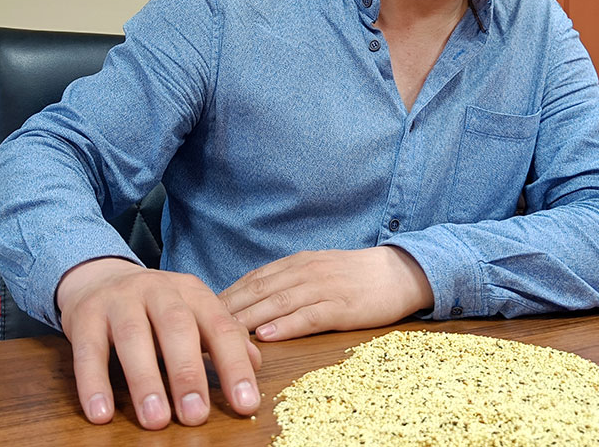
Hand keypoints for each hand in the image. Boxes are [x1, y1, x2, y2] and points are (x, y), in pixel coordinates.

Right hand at [56, 258, 261, 429]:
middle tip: (195, 415)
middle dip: (188, 372)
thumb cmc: (155, 307)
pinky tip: (101, 413)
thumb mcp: (193, 314)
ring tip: (156, 419)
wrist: (100, 278)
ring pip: (133, 336)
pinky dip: (94, 382)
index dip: (234, 365)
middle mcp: (158, 290)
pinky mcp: (86, 315)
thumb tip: (256, 363)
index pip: (219, 327)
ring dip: (145, 380)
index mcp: (192, 292)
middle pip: (177, 327)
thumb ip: (222, 337)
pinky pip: (88, 350)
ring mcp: (120, 300)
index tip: (245, 403)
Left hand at [219, 246, 433, 341]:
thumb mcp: (318, 271)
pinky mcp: (342, 306)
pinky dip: (286, 325)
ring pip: (279, 302)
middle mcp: (306, 271)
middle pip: (259, 289)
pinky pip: (309, 315)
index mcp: (298, 263)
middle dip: (228, 308)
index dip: (226, 295)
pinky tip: (267, 335)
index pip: (254, 279)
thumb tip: (253, 300)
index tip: (200, 311)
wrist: (399, 272)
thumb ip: (288, 282)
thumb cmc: (356, 276)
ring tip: (222, 333)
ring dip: (248, 318)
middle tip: (199, 326)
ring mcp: (324, 287)